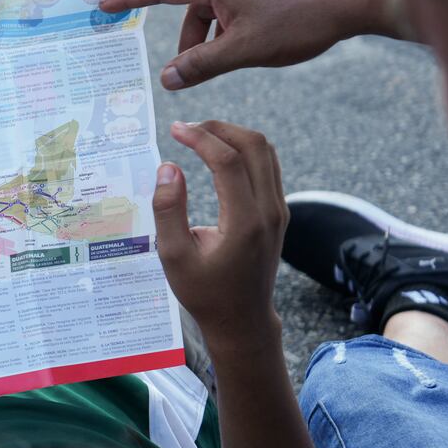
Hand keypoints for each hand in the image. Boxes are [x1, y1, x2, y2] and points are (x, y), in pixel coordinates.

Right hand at [99, 0, 405, 89]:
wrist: (351, 0)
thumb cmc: (299, 20)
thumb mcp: (244, 50)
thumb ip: (201, 65)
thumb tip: (167, 79)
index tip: (103, 4)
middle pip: (185, 5)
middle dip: (186, 41)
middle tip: (189, 72)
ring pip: (209, 10)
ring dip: (210, 38)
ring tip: (232, 60)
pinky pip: (228, 5)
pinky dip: (227, 28)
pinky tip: (247, 46)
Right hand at [152, 120, 288, 352]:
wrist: (242, 318)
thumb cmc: (204, 292)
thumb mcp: (174, 257)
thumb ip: (169, 210)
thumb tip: (168, 167)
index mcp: (244, 223)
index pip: (228, 161)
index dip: (200, 138)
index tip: (175, 129)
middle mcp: (269, 212)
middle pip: (255, 145)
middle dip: (219, 128)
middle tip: (188, 128)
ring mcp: (278, 210)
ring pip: (266, 152)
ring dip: (233, 136)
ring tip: (200, 136)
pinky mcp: (278, 211)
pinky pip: (267, 166)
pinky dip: (244, 151)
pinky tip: (218, 154)